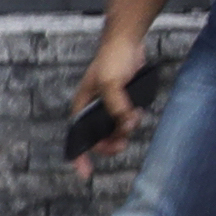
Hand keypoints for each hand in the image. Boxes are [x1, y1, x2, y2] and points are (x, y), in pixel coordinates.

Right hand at [67, 32, 149, 173]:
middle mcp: (93, 109)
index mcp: (82, 107)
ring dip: (126, 130)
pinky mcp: (122, 102)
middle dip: (112, 143)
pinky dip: (133, 120)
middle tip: (123, 142)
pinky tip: (138, 111)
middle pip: (99, 138)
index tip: (86, 173)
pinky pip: (127, 120)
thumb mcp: (111, 83)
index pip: (77, 136)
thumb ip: (117, 106)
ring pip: (116, 130)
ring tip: (134, 116)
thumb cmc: (112, 59)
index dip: (79, 156)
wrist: (128, 42)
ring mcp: (108, 106)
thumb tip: (125, 125)